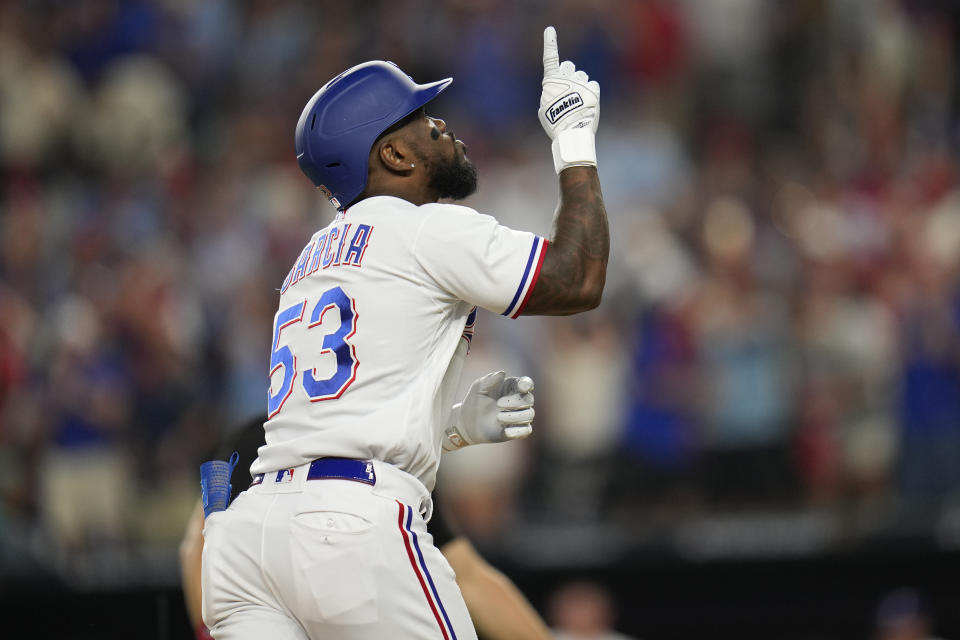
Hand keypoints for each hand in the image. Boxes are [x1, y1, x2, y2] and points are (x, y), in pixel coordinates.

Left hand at [443, 372, 534, 450]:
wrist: (467, 423)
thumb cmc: (474, 401)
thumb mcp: (478, 388)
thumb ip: (489, 380)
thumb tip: (502, 373)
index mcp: (511, 387)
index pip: (525, 383)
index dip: (526, 384)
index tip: (523, 387)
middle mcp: (518, 401)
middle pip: (529, 399)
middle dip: (516, 401)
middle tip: (499, 403)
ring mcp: (518, 416)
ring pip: (529, 415)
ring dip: (515, 416)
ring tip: (498, 417)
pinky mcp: (516, 430)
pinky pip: (526, 431)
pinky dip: (517, 431)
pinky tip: (505, 431)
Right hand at [538, 26, 599, 172]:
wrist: (572, 134)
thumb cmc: (556, 125)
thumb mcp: (545, 111)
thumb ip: (552, 97)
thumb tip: (559, 93)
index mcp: (551, 82)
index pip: (550, 58)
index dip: (550, 44)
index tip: (550, 30)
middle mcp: (566, 78)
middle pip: (569, 67)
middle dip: (570, 75)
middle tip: (570, 91)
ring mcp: (580, 82)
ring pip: (582, 76)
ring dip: (581, 85)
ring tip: (579, 104)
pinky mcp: (593, 89)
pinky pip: (593, 84)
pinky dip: (591, 93)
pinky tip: (588, 104)